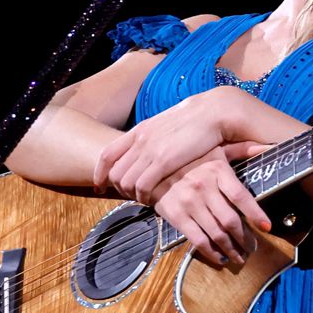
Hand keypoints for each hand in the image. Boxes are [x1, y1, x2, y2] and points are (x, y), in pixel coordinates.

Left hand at [94, 87, 242, 202]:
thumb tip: (146, 151)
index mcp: (139, 130)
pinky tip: (153, 199)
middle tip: (128, 196)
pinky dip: (144, 196)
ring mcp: (150, 150)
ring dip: (132, 195)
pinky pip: (143, 186)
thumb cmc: (195, 122)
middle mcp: (140, 140)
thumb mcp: (165, 126)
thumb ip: (152, 138)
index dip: (100, 173)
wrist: (212, 112)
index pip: (108, 154)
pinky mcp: (164, 161)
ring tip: (143, 199)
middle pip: (115, 172)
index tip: (100, 185)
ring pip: (126, 182)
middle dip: (117, 189)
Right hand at [151, 145, 273, 266]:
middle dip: (245, 239)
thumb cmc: (190, 158)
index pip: (241, 196)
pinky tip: (220, 257)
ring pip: (216, 233)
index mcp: (217, 169)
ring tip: (239, 256)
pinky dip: (212, 253)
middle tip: (252, 248)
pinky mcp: (176, 215)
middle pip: (231, 220)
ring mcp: (189, 202)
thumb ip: (241, 149)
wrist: (152, 166)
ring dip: (231, 249)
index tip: (267, 227)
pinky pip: (197, 239)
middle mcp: (204, 186)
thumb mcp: (214, 149)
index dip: (256, 214)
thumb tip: (267, 146)